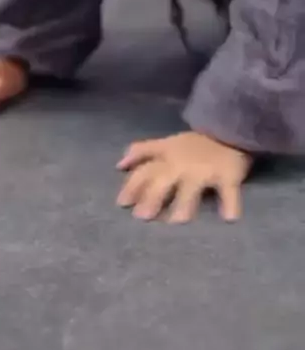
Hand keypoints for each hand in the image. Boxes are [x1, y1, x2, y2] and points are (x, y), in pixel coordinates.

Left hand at [117, 132, 252, 223]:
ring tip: (177, 221)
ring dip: (185, 203)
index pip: (145, 171)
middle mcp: (181, 165)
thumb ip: (142, 152)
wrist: (230, 129)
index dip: (132, 186)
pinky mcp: (228, 176)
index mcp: (167, 156)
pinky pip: (229, 191)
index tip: (122, 204)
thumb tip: (119, 165)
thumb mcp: (166, 143)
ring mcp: (205, 171)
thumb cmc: (195, 144)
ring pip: (192, 187)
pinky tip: (229, 218)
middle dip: (151, 197)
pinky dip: (231, 203)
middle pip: (162, 181)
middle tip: (142, 216)